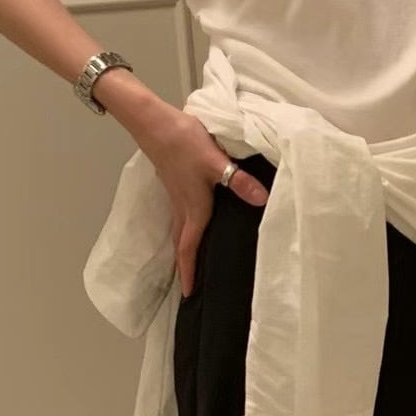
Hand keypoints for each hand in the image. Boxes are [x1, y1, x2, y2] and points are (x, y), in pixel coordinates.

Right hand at [133, 103, 269, 295]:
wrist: (153, 121)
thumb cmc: (182, 141)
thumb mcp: (215, 161)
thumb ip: (239, 182)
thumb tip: (262, 200)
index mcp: (193, 208)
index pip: (189, 248)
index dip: (189, 271)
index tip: (188, 294)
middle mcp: (183, 207)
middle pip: (182, 244)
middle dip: (186, 266)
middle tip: (190, 287)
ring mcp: (177, 196)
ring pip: (181, 231)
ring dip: (185, 249)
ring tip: (192, 263)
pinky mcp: (176, 184)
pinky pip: (181, 216)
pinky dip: (186, 230)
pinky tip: (195, 225)